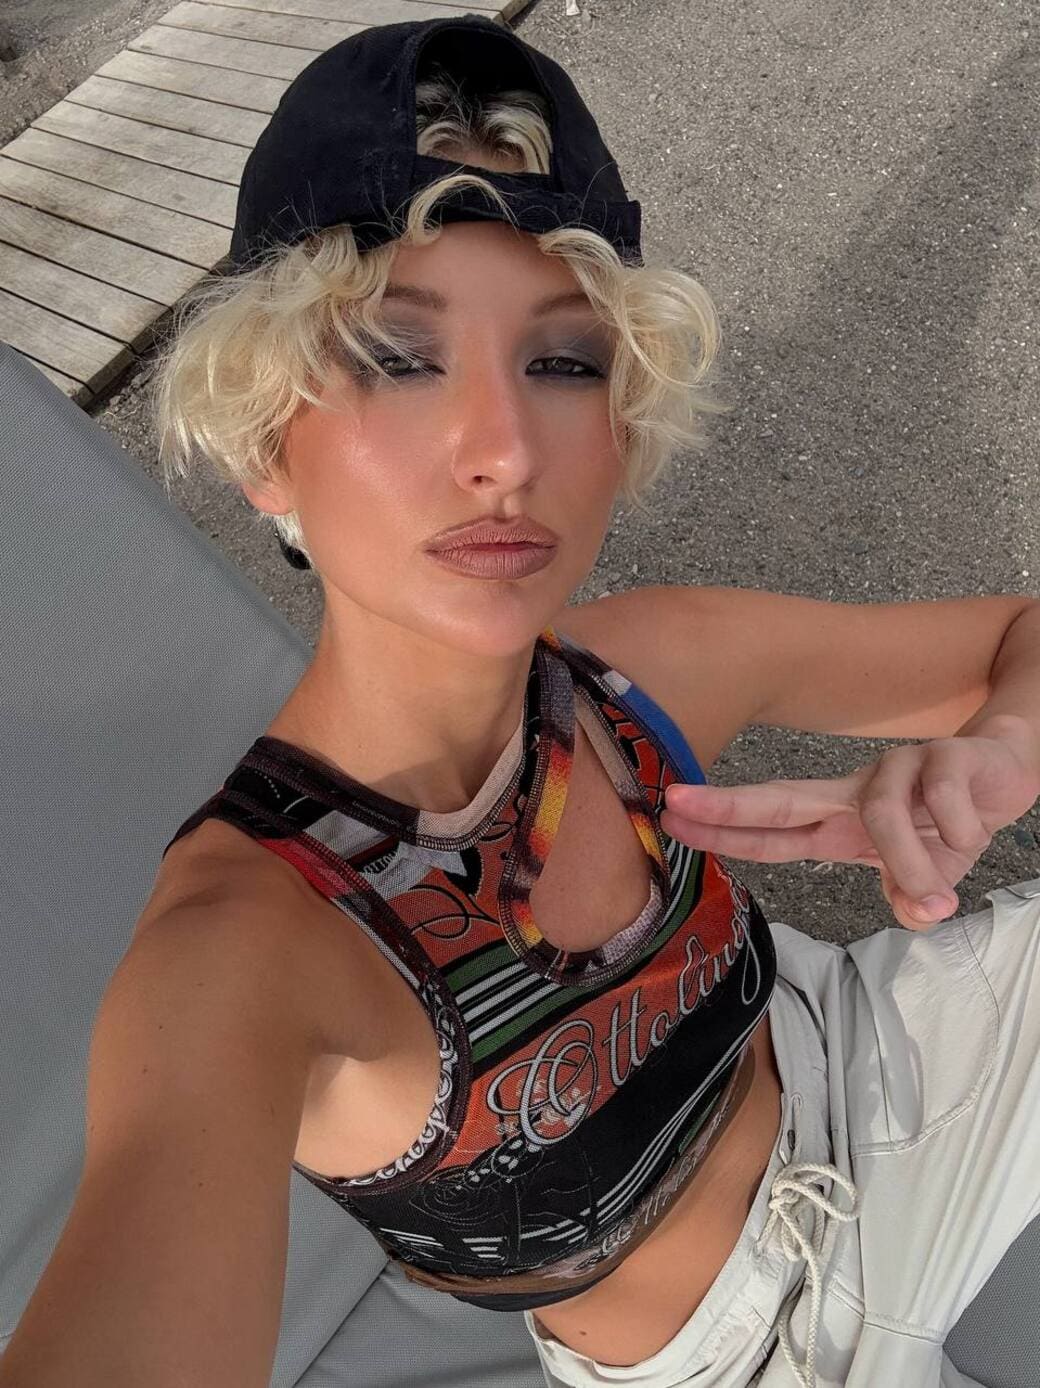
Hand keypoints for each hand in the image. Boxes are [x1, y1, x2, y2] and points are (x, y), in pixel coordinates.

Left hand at [659, 718, 1039, 929]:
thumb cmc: (949, 822)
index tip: (670, 822)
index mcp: (839, 821)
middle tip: (676, 805)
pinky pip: (941, 800)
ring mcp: (895, 769)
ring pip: (882, 814)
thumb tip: (915, 915)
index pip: (771, 828)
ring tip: (936, 897)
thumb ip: (908, 893)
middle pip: (781, 798)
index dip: (723, 828)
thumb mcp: (924, 872)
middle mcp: (855, 792)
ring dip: (909, 859)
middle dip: (727, 804)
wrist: (1010, 769)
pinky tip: (971, 833)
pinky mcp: (943, 757)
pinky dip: (960, 830)